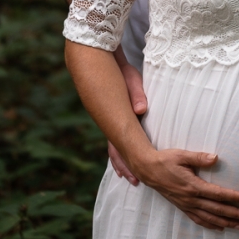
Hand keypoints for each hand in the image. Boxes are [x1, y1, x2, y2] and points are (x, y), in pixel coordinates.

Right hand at [107, 49, 148, 183]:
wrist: (98, 57)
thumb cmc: (117, 68)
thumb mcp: (129, 79)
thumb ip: (135, 94)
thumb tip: (140, 110)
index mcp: (115, 115)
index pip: (120, 145)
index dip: (126, 161)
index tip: (133, 175)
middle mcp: (108, 121)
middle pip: (115, 149)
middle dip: (124, 166)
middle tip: (133, 181)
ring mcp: (108, 118)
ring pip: (113, 144)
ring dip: (120, 159)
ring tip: (126, 175)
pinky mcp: (110, 113)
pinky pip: (112, 135)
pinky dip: (116, 148)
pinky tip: (121, 155)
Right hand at [129, 148, 238, 230]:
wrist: (148, 170)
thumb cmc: (165, 160)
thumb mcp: (182, 155)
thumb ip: (199, 157)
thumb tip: (216, 158)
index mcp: (192, 186)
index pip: (217, 194)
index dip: (233, 197)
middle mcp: (190, 199)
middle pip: (216, 209)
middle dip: (234, 214)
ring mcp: (186, 205)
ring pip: (209, 217)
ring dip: (225, 222)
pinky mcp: (182, 207)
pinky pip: (198, 219)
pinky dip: (210, 225)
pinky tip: (219, 227)